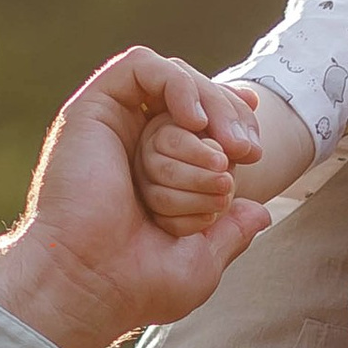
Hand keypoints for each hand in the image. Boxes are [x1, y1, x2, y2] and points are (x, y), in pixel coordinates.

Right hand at [0, 50, 272, 347]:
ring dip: (211, 101)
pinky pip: (140, 65)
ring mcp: (112, 124)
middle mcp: (130, 141)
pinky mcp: (91, 109)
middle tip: (248, 151)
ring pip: (173, 77)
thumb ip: (230, 231)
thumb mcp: (200, 261)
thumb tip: (259, 212)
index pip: (200, 120)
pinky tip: (195, 122)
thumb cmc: (136, 282)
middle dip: (231, 115)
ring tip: (227, 145)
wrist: (88, 282)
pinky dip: (177, 83)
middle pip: (194, 95)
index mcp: (153, 170)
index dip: (231, 119)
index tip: (253, 146)